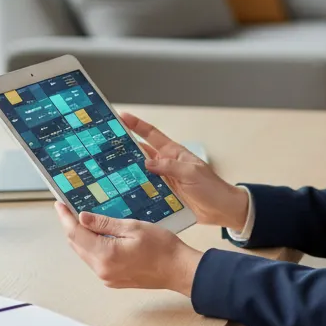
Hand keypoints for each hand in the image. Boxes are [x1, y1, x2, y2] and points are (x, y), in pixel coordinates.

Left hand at [55, 202, 202, 296]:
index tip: (60, 205)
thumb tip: (82, 217)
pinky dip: (93, 247)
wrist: (178, 269)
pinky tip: (101, 236)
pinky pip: (96, 261)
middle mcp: (102, 269)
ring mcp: (107, 277)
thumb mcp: (133, 227)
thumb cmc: (162, 247)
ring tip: (86, 220)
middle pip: (77, 245)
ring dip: (83, 237)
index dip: (65, 218)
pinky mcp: (113, 280)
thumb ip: (105, 223)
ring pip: (85, 254)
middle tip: (70, 209)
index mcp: (105, 255)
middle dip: (72, 226)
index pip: (76, 233)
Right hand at [118, 110, 249, 229]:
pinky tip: (120, 193)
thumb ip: (170, 166)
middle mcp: (165, 164)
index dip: (137, 125)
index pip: (152, 135)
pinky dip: (134, 190)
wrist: (222, 210)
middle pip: (140, 152)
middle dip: (124, 147)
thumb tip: (147, 162)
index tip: (121, 116)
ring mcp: (163, 180)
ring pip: (139, 172)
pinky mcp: (163, 195)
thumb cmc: (211, 188)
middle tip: (104, 146)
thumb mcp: (192, 173)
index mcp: (173, 153)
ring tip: (105, 170)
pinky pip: (145, 190)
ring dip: (126, 171)